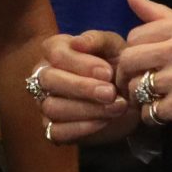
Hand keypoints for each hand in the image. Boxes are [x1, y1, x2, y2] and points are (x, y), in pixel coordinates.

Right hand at [31, 29, 135, 145]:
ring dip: (87, 109)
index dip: (82, 64)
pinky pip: (57, 132)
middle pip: (50, 80)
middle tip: (110, 93)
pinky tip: (104, 121)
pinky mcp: (51, 129)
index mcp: (55, 49)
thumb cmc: (116, 65)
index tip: (108, 72)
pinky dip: (82, 128)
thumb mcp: (114, 47)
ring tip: (116, 107)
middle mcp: (44, 75)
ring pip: (53, 107)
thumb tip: (77, 42)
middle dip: (82, 88)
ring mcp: (44, 103)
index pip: (57, 54)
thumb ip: (97, 40)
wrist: (127, 97)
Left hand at [115, 0, 171, 146]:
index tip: (144, 63)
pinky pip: (148, 112)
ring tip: (156, 98)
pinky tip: (169, 113)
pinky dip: (154, 116)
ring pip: (135, 88)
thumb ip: (162, 14)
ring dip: (141, 97)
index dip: (134, 51)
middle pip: (128, 60)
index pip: (134, 35)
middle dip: (127, 75)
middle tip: (137, 84)